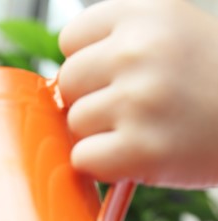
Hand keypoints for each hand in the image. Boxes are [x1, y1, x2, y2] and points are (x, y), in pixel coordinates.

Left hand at [58, 0, 217, 187]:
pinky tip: (141, 155)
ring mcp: (139, 100)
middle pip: (69, 82)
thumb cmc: (216, 83)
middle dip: (95, 99)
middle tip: (140, 108)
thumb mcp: (176, 32)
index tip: (124, 75)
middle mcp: (140, 50)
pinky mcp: (141, 149)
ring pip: (75, 123)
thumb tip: (57, 82)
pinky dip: (106, 166)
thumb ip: (119, 41)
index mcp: (148, 13)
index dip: (93, 63)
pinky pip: (84, 159)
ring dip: (103, 134)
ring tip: (149, 130)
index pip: (72, 39)